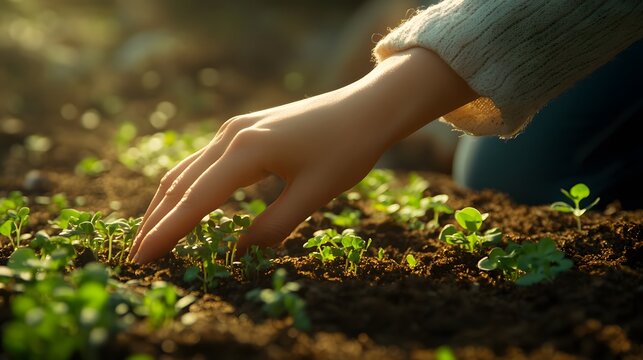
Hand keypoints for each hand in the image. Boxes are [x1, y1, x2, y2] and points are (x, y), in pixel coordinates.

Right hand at [129, 48, 477, 263]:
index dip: (167, 232)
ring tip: (150, 235)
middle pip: (180, 183)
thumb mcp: (313, 195)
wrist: (366, 107)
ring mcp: (235, 129)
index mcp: (247, 151)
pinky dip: (186, 188)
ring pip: (187, 170)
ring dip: (166, 204)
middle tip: (137, 256)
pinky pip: (203, 162)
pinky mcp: (243, 130)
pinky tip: (184, 205)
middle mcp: (231, 135)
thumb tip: (238, 255)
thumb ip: (273, 227)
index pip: (195, 199)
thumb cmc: (347, 150)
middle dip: (156, 221)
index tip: (142, 259)